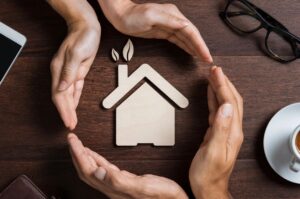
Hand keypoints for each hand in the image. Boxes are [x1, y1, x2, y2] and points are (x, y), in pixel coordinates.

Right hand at [48, 0, 100, 129]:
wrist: (87, 28)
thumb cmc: (82, 38)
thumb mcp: (77, 53)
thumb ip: (69, 71)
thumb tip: (62, 88)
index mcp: (59, 70)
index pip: (59, 95)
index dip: (63, 110)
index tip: (68, 121)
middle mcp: (62, 73)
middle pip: (62, 98)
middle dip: (66, 113)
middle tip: (71, 125)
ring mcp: (69, 73)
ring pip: (68, 95)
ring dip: (70, 108)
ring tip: (72, 120)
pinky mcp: (78, 72)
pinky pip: (75, 89)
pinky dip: (74, 99)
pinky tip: (74, 106)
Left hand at [67, 133, 187, 198]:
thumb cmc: (161, 195)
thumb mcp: (142, 186)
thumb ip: (120, 181)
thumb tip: (99, 172)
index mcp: (113, 187)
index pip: (88, 170)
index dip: (79, 155)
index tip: (73, 142)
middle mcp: (111, 186)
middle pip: (86, 169)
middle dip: (77, 153)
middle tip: (72, 139)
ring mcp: (116, 184)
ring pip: (92, 169)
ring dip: (84, 156)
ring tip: (78, 145)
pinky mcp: (123, 180)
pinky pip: (102, 168)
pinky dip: (95, 159)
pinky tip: (94, 155)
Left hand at [98, 0, 211, 61]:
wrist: (120, 15)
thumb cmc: (133, 15)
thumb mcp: (151, 16)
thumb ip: (170, 20)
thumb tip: (186, 25)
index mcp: (173, 16)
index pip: (191, 31)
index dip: (200, 44)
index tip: (206, 55)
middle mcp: (174, 20)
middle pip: (192, 35)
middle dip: (201, 47)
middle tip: (208, 59)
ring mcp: (169, 26)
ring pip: (186, 38)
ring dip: (195, 48)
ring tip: (203, 57)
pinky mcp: (163, 32)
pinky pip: (178, 40)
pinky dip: (186, 46)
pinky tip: (190, 51)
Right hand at [189, 66, 243, 198]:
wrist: (208, 187)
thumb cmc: (209, 174)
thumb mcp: (213, 152)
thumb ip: (220, 129)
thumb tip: (226, 106)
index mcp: (232, 132)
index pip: (230, 102)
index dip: (223, 85)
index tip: (216, 72)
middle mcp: (232, 130)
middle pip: (231, 100)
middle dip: (223, 82)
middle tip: (214, 69)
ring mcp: (225, 131)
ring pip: (225, 103)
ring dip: (220, 88)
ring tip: (213, 76)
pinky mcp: (217, 133)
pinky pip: (217, 111)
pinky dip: (214, 99)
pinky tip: (211, 94)